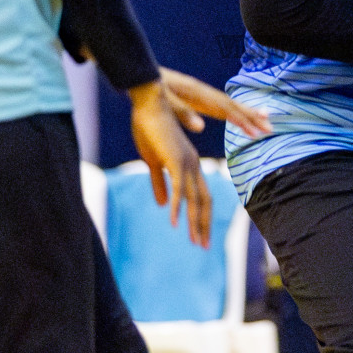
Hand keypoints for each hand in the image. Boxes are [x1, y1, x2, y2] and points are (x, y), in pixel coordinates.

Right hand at [128, 80, 211, 246]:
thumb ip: (158, 183)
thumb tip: (162, 205)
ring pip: (194, 198)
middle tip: (203, 247)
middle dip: (204, 225)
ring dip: (194, 222)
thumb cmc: (150, 129)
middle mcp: (193, 165)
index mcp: (189, 164)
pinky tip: (173, 222)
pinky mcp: (175, 160)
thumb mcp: (152, 161)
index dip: (201, 217)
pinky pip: (178, 188)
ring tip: (195, 242)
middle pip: (204, 201)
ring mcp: (186, 163)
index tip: (201, 237)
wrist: (149, 105)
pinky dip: (176, 207)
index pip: (201, 196)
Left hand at [160, 67, 272, 137]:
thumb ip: (181, 114)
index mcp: (198, 95)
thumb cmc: (150, 91)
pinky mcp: (198, 97)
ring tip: (266, 123)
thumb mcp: (163, 104)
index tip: (256, 131)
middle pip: (233, 105)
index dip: (242, 120)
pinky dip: (235, 112)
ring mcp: (203, 94)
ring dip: (248, 114)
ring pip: (230, 105)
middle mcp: (204, 92)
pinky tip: (242, 119)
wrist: (141, 75)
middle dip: (252, 117)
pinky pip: (221, 106)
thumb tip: (201, 128)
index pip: (226, 109)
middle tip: (270, 129)